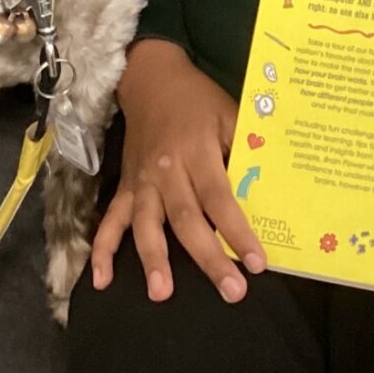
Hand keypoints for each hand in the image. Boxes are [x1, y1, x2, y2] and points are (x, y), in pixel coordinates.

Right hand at [88, 39, 265, 303]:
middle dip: (208, 257)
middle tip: (231, 291)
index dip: (237, 231)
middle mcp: (166, 171)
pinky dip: (102, 250)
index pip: (219, 198)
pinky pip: (110, 220)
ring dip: (153, 259)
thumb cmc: (198, 100)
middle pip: (186, 220)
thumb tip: (272, 186)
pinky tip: (101, 281)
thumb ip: (246, 148)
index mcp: (196, 151)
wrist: (150, 79)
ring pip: (146, 225)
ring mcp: (141, 182)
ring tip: (161, 293)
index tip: (257, 262)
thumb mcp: (229, 113)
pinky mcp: (125, 187)